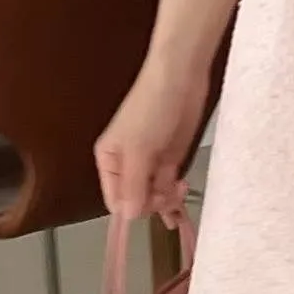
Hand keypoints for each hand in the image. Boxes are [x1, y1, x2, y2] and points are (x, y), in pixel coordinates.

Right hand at [95, 58, 209, 219]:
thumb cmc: (152, 108)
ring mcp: (151, 162)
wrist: (181, 78)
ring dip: (167, 201)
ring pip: (155, 195)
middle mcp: (127, 164)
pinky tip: (183, 196)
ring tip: (181, 191)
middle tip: (172, 193)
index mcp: (109, 160)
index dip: (133, 207)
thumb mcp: (139, 149)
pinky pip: (170, 185)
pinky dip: (176, 194)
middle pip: (136, 200)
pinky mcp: (171, 157)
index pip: (115, 199)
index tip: (153, 203)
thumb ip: (135, 184)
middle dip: (153, 203)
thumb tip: (129, 215)